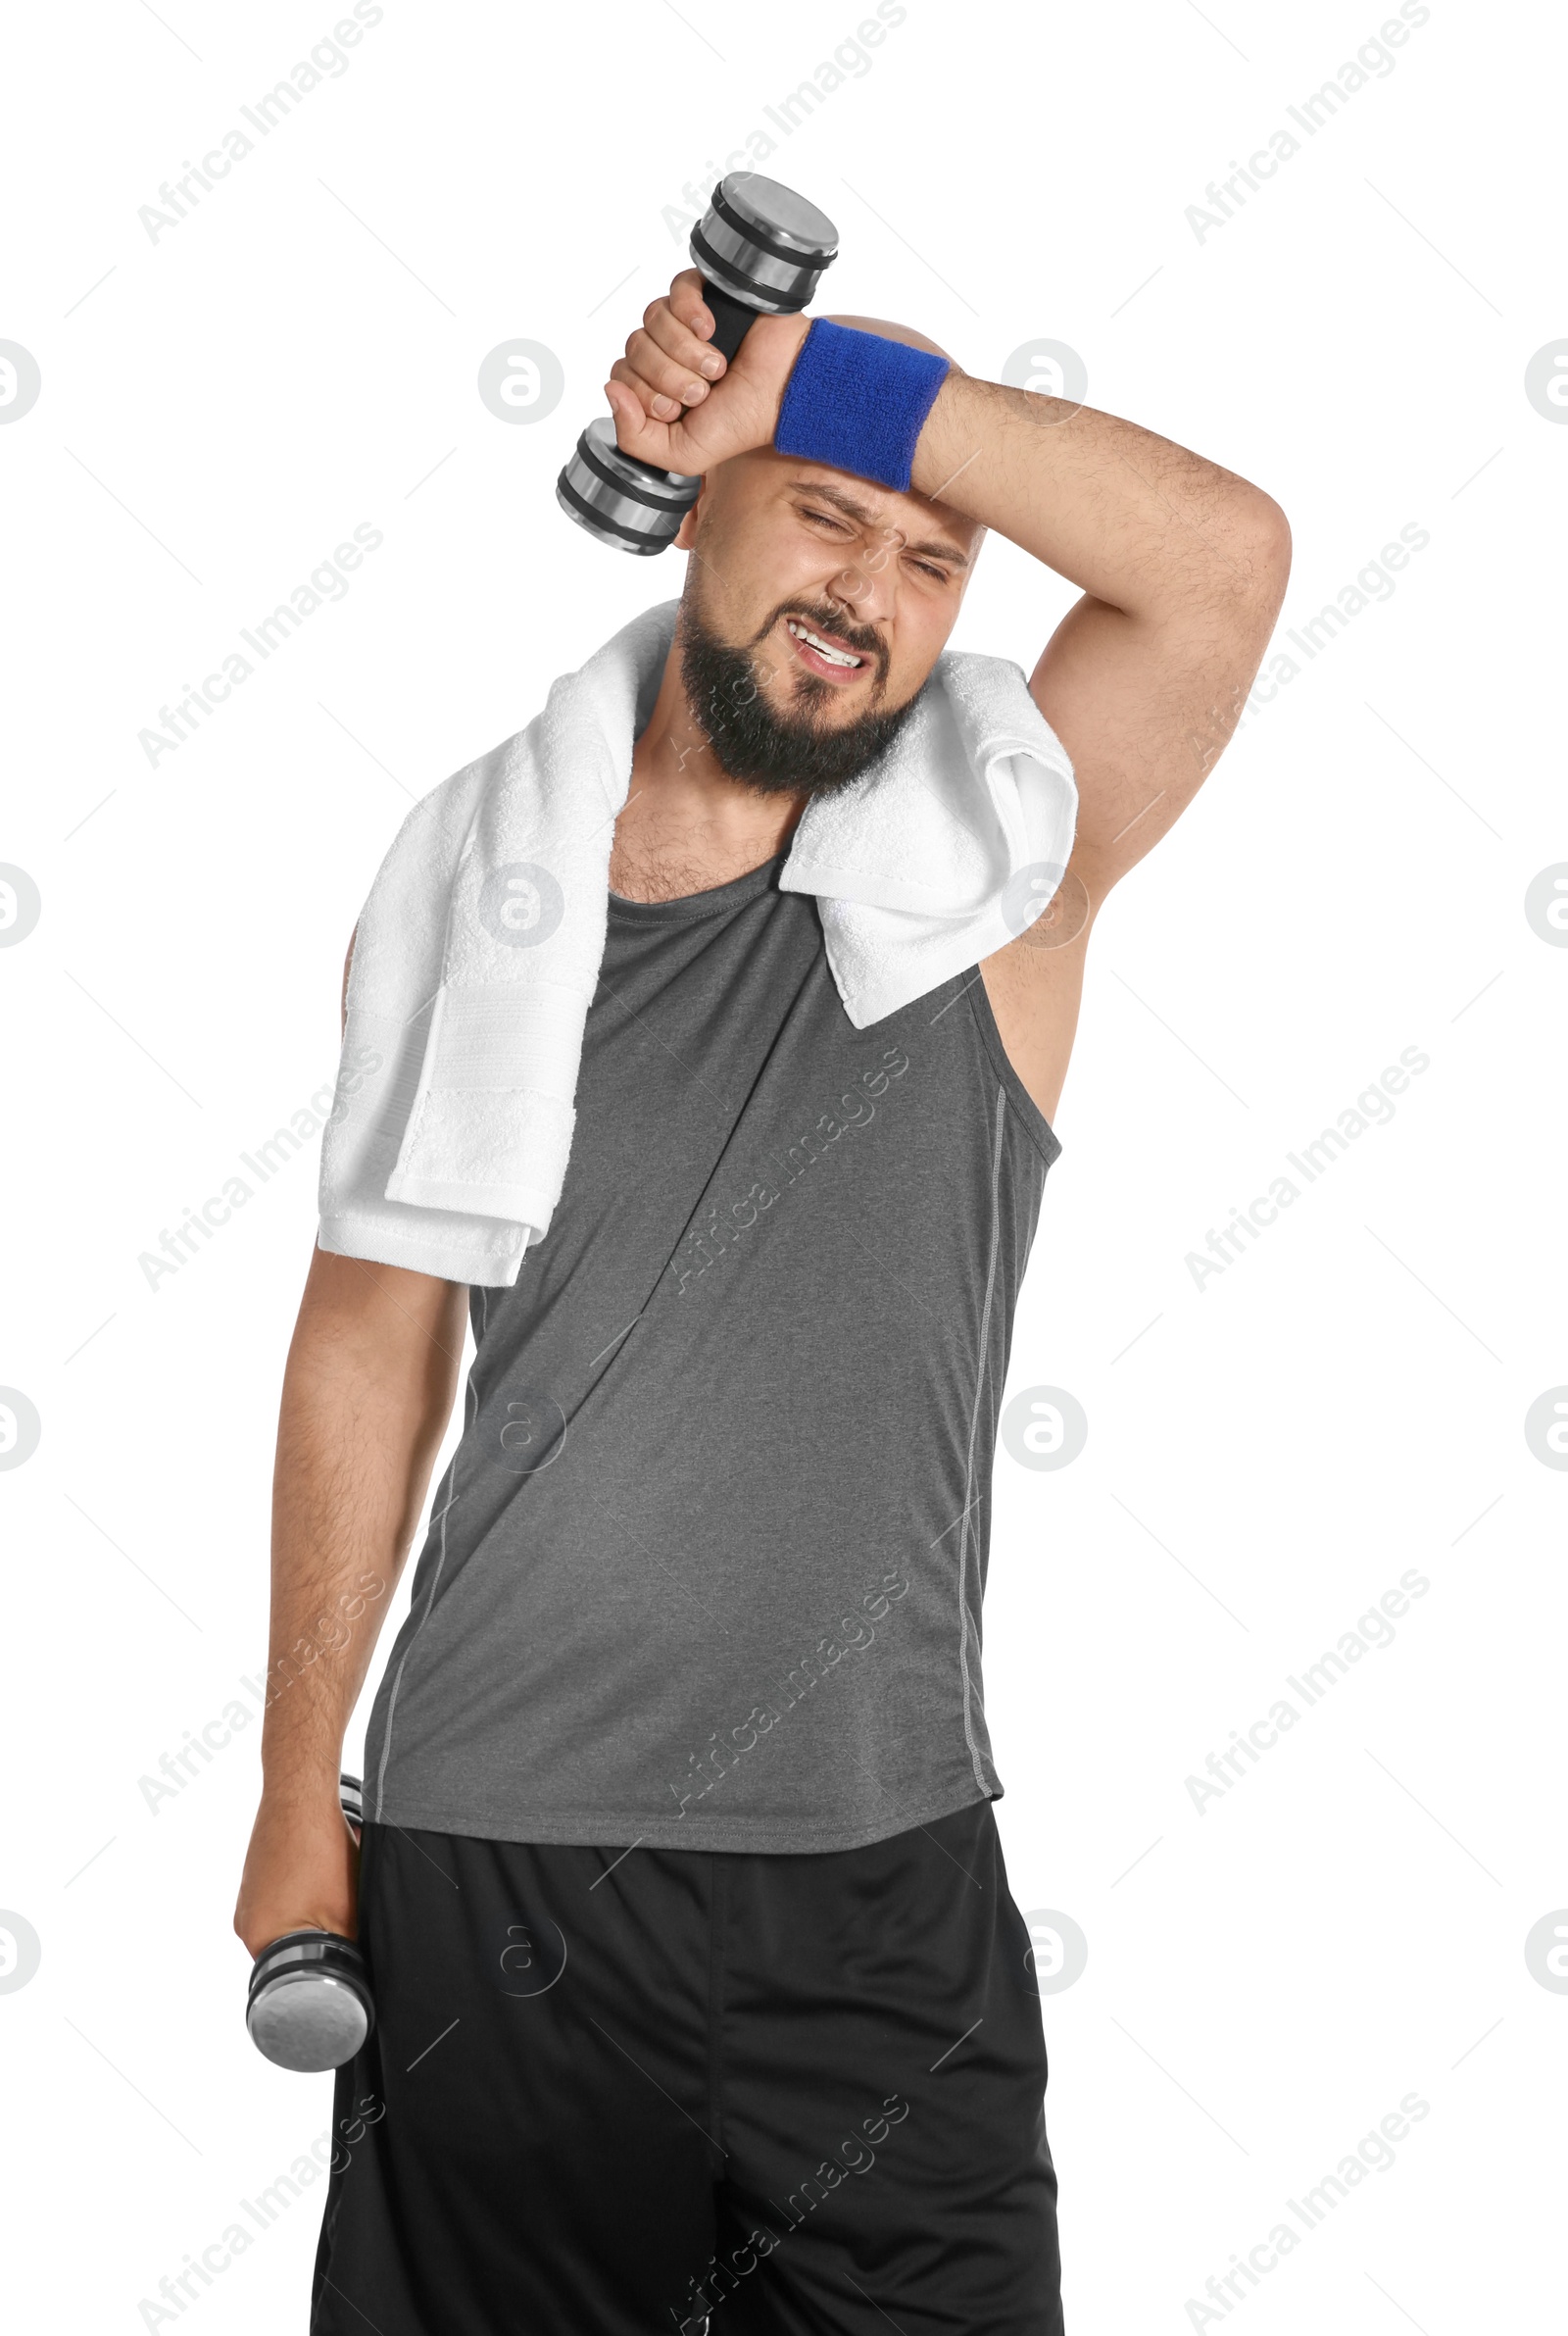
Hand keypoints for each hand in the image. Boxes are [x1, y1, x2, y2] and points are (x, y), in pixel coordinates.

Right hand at [234, 1790, 359, 1958]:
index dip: (325, 1968)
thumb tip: (354, 1969)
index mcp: (257, 1939)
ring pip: (290, 1924)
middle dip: (319, 1940)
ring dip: (312, 1916)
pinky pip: (283, 1901)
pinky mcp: (257, 1879)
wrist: (301, 1796)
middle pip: (292, 1950)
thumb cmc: (318, 1849)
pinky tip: (318, 1876)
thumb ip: (346, 1949)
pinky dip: (305, 1895)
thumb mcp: (345, 1911)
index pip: (295, 1975)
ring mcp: (248, 1899)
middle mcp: (245, 1923)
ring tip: (328, 1891)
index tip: (345, 1954)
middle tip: (340, 1917)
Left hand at [605, 268, 809, 476]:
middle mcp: (666, 351)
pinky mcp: (706, 294)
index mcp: (657, 386)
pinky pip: (677, 289)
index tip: (678, 408)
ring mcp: (684, 321)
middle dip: (668, 375)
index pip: (621, 377)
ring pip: (652, 319)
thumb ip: (636, 439)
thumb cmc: (742, 421)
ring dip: (684, 349)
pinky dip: (690, 311)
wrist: (786, 393)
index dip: (644, 394)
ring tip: (717, 366)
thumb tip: (610, 391)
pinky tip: (711, 329)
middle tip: (703, 390)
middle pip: (634, 347)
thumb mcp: (684, 453)